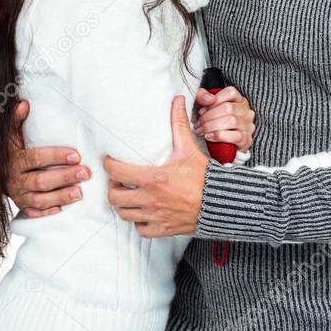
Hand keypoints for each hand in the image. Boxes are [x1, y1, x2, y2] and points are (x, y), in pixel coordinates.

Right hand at [6, 99, 90, 216]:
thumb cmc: (10, 151)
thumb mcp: (10, 135)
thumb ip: (16, 120)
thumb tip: (23, 104)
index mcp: (13, 160)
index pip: (36, 159)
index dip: (56, 157)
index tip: (76, 155)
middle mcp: (14, 180)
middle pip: (41, 181)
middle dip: (64, 177)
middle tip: (85, 173)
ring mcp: (18, 196)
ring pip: (40, 200)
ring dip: (61, 196)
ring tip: (80, 193)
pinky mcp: (22, 207)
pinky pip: (34, 213)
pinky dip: (48, 212)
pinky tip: (64, 208)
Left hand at [104, 95, 208, 236]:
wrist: (221, 203)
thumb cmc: (204, 176)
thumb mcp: (188, 147)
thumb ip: (179, 123)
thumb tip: (177, 100)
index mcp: (153, 178)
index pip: (116, 172)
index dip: (109, 165)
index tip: (110, 160)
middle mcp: (150, 199)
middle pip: (114, 196)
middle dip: (113, 187)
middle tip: (118, 179)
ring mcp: (155, 217)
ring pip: (124, 214)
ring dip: (123, 204)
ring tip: (128, 194)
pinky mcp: (162, 230)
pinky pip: (140, 229)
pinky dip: (138, 221)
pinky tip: (144, 211)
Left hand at [192, 86, 255, 149]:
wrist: (221, 147)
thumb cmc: (214, 124)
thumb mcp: (206, 108)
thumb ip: (202, 97)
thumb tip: (208, 99)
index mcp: (239, 100)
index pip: (231, 93)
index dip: (215, 100)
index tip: (202, 110)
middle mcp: (246, 112)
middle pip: (228, 108)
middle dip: (209, 116)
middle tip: (198, 124)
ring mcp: (249, 126)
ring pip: (231, 121)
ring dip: (211, 126)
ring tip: (201, 131)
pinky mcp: (247, 140)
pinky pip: (235, 136)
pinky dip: (219, 136)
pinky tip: (209, 137)